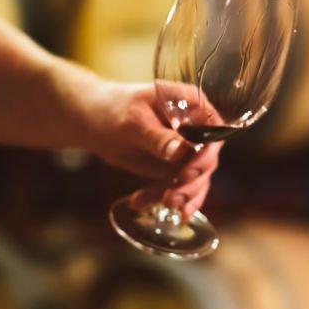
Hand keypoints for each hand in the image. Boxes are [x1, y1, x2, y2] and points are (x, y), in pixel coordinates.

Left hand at [85, 82, 221, 217]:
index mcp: (193, 106)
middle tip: (170, 198)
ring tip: (154, 202)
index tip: (187, 174)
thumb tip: (182, 152)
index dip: (206, 157)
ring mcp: (186, 151)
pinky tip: (140, 202)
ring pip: (195, 181)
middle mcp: (196, 130)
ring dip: (178, 196)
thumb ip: (158, 137)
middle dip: (190, 184)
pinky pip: (177, 188)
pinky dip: (160, 198)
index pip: (213, 134)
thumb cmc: (115, 109)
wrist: (95, 120)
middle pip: (206, 162)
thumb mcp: (134, 121)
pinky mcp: (174, 168)